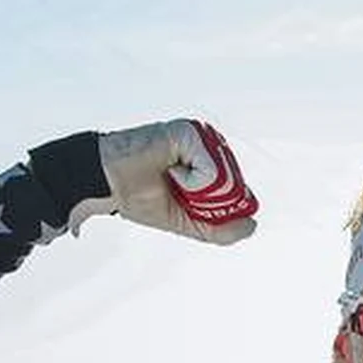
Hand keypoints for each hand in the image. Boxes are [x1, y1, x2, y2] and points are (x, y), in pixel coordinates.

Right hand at [94, 119, 257, 243]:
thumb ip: (222, 229)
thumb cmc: (142, 198)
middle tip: (176, 189)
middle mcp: (211, 147)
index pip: (238, 194)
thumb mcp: (189, 222)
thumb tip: (253, 224)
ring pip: (226, 183)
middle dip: (205, 202)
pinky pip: (211, 173)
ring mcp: (203, 137)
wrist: (109, 185)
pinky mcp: (193, 133)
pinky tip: (170, 170)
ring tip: (171, 178)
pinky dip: (190, 182)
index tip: (185, 200)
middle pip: (236, 190)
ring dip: (196, 192)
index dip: (215, 209)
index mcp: (212, 164)